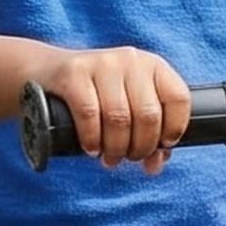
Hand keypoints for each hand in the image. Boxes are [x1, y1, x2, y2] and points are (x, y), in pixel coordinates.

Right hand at [30, 44, 189, 171]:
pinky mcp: (74, 73)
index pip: (178, 98)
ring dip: (116, 148)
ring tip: (110, 158)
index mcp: (153, 66)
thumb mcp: (128, 105)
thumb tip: (155, 165)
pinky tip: (91, 148)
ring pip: (119, 118)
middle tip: (129, 158)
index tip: (160, 147)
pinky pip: (90, 114)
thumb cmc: (97, 96)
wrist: (47, 72)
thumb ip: (149, 133)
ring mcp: (102, 63)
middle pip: (148, 115)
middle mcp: (131, 60)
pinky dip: (92, 139)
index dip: (173, 130)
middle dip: (140, 147)